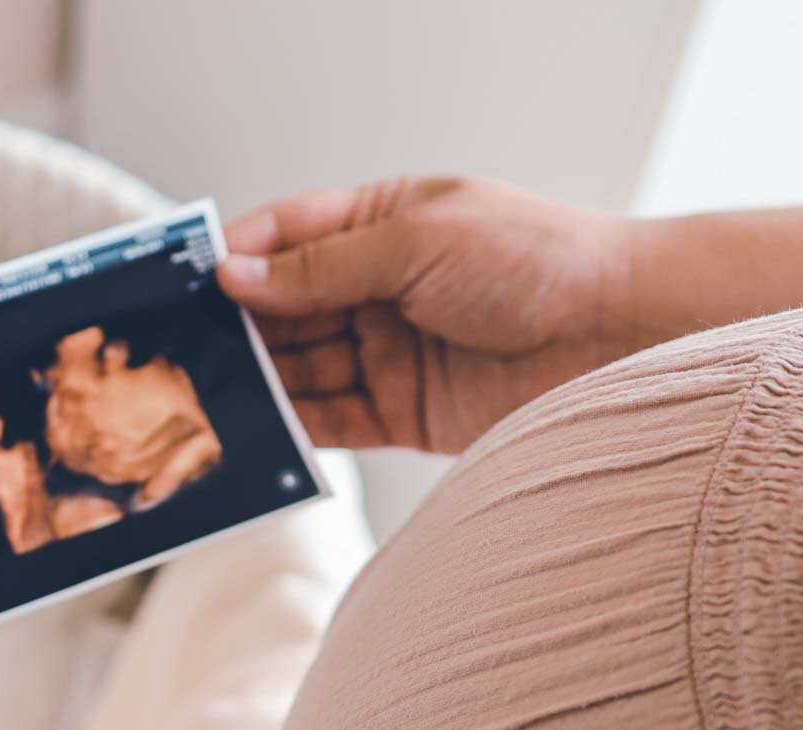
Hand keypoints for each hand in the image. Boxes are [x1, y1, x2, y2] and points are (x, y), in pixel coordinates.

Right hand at [219, 177, 641, 453]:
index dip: (236, 256)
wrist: (621, 335)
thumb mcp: (417, 242)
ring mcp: (390, 351)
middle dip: (237, 327)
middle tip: (180, 350)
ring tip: (206, 397)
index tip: (184, 280)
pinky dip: (295, 428)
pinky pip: (332, 420)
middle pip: (285, 308)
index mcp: (384, 223)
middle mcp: (381, 287)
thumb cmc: (538, 260)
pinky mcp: (405, 412)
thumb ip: (322, 265)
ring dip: (258, 382)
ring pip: (301, 368)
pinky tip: (258, 433)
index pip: (287, 234)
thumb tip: (234, 275)